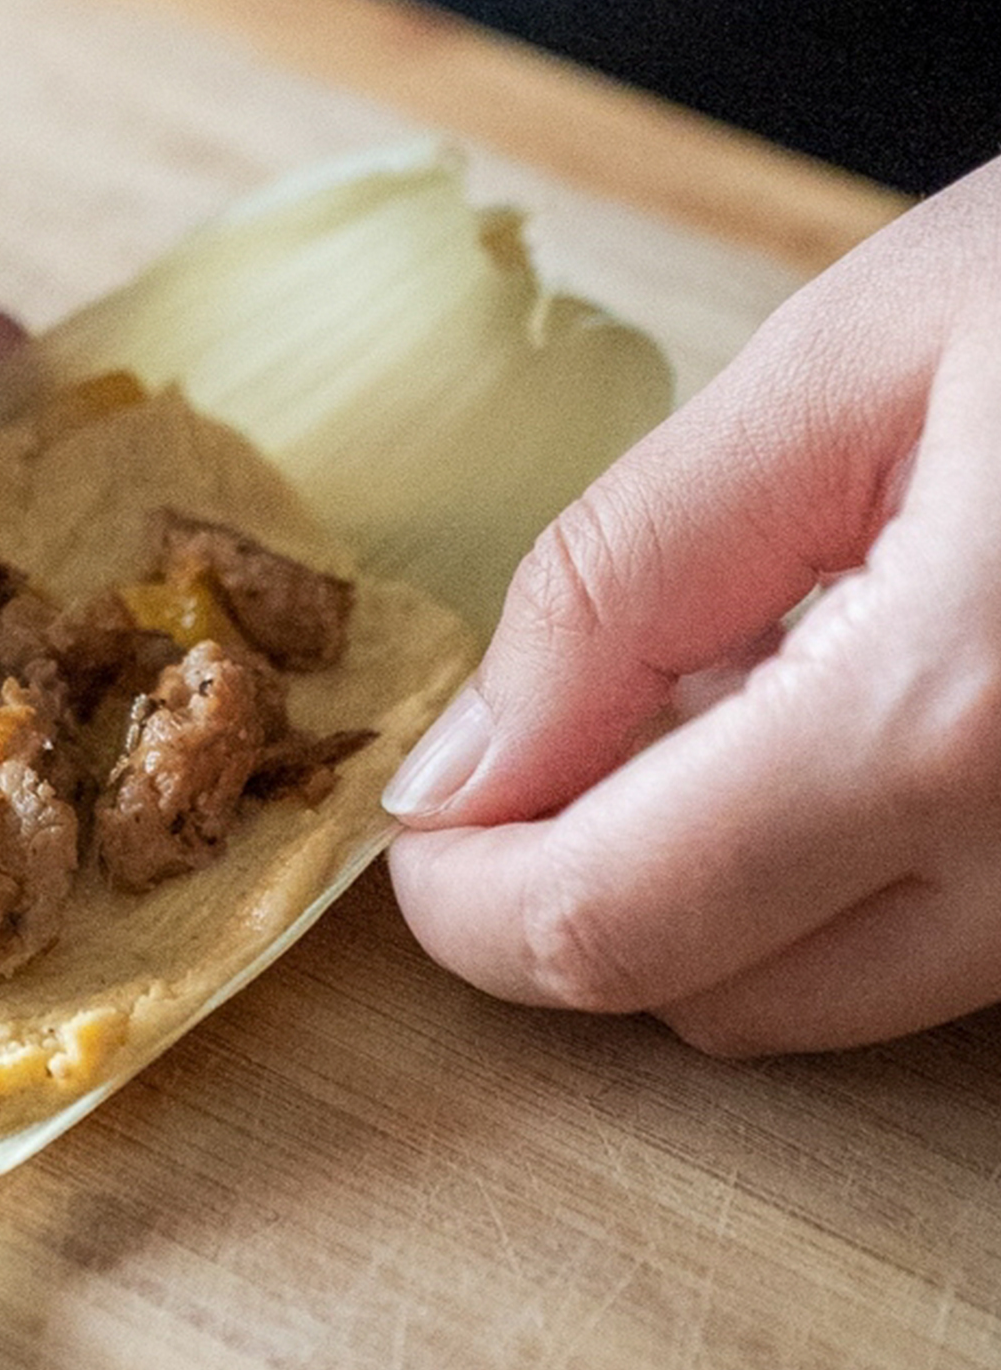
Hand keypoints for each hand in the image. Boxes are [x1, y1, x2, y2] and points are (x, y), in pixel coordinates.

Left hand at [384, 156, 1000, 1053]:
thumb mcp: (842, 373)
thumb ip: (621, 584)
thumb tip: (463, 773)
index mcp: (945, 718)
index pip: (608, 924)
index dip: (464, 902)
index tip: (423, 816)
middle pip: (709, 996)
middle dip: (579, 893)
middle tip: (560, 727)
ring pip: (828, 995)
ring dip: (711, 888)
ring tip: (730, 684)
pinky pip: (946, 947)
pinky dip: (840, 872)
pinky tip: (849, 711)